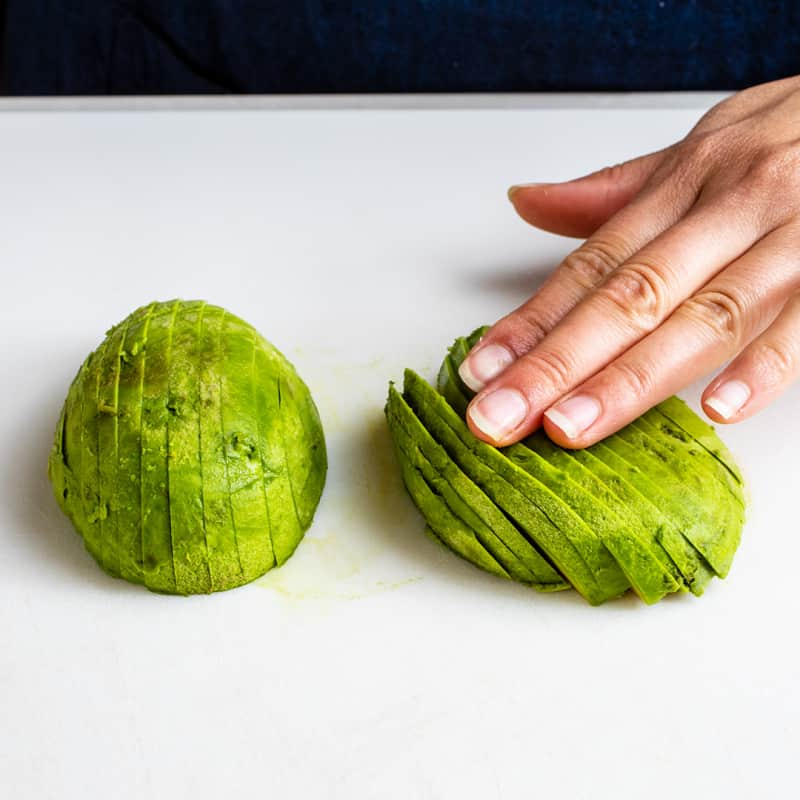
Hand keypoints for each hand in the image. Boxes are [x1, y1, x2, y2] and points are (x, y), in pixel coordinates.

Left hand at [459, 76, 799, 447]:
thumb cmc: (791, 136)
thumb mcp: (700, 150)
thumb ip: (615, 191)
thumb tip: (527, 200)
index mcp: (683, 186)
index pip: (591, 267)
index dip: (532, 323)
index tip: (482, 371)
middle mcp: (728, 209)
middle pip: (629, 297)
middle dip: (557, 364)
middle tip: (500, 417)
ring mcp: (790, 240)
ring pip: (701, 316)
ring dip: (631, 378)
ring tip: (571, 426)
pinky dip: (764, 366)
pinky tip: (716, 409)